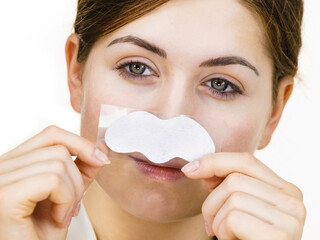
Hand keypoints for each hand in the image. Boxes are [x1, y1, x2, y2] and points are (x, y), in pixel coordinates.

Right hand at [0, 125, 109, 239]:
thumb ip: (81, 169)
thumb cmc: (43, 234)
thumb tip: (100, 146)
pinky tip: (57, 219)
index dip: (80, 143)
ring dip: (72, 194)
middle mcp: (2, 167)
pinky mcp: (5, 195)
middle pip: (59, 148)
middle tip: (72, 206)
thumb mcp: (68, 195)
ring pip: (58, 163)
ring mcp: (0, 179)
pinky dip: (64, 200)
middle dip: (78, 178)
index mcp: (15, 164)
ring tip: (63, 215)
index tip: (100, 160)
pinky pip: (52, 180)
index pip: (51, 134)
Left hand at [182, 152, 305, 239]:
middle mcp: (293, 201)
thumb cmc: (244, 238)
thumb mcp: (235, 206)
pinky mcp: (280, 235)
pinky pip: (234, 218)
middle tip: (210, 223)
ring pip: (232, 197)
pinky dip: (223, 231)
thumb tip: (196, 166)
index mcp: (285, 190)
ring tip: (224, 235)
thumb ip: (224, 183)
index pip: (246, 160)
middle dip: (211, 201)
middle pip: (235, 179)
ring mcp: (291, 218)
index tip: (189, 170)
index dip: (214, 161)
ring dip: (217, 219)